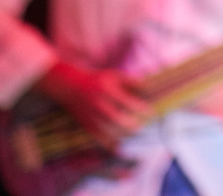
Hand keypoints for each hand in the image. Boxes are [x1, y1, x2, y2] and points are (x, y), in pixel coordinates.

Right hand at [36, 59, 151, 149]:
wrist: (70, 87)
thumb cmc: (98, 80)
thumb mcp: (115, 76)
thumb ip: (132, 82)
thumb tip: (149, 89)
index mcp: (107, 91)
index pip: (127, 103)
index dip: (141, 109)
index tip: (151, 112)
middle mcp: (99, 105)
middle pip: (117, 120)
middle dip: (132, 125)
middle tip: (142, 127)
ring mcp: (91, 116)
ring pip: (108, 131)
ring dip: (122, 135)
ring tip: (133, 134)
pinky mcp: (86, 125)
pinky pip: (98, 138)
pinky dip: (109, 144)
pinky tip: (119, 146)